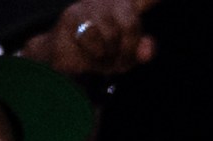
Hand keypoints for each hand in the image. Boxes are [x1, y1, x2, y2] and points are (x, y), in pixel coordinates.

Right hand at [23, 0, 156, 76]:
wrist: (65, 57)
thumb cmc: (100, 53)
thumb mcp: (126, 57)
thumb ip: (142, 51)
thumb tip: (148, 46)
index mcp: (128, 6)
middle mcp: (110, 1)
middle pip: (131, 23)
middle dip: (128, 49)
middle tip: (120, 63)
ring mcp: (90, 5)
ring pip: (112, 33)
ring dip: (109, 55)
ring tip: (102, 58)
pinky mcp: (73, 15)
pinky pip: (94, 40)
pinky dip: (95, 55)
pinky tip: (88, 53)